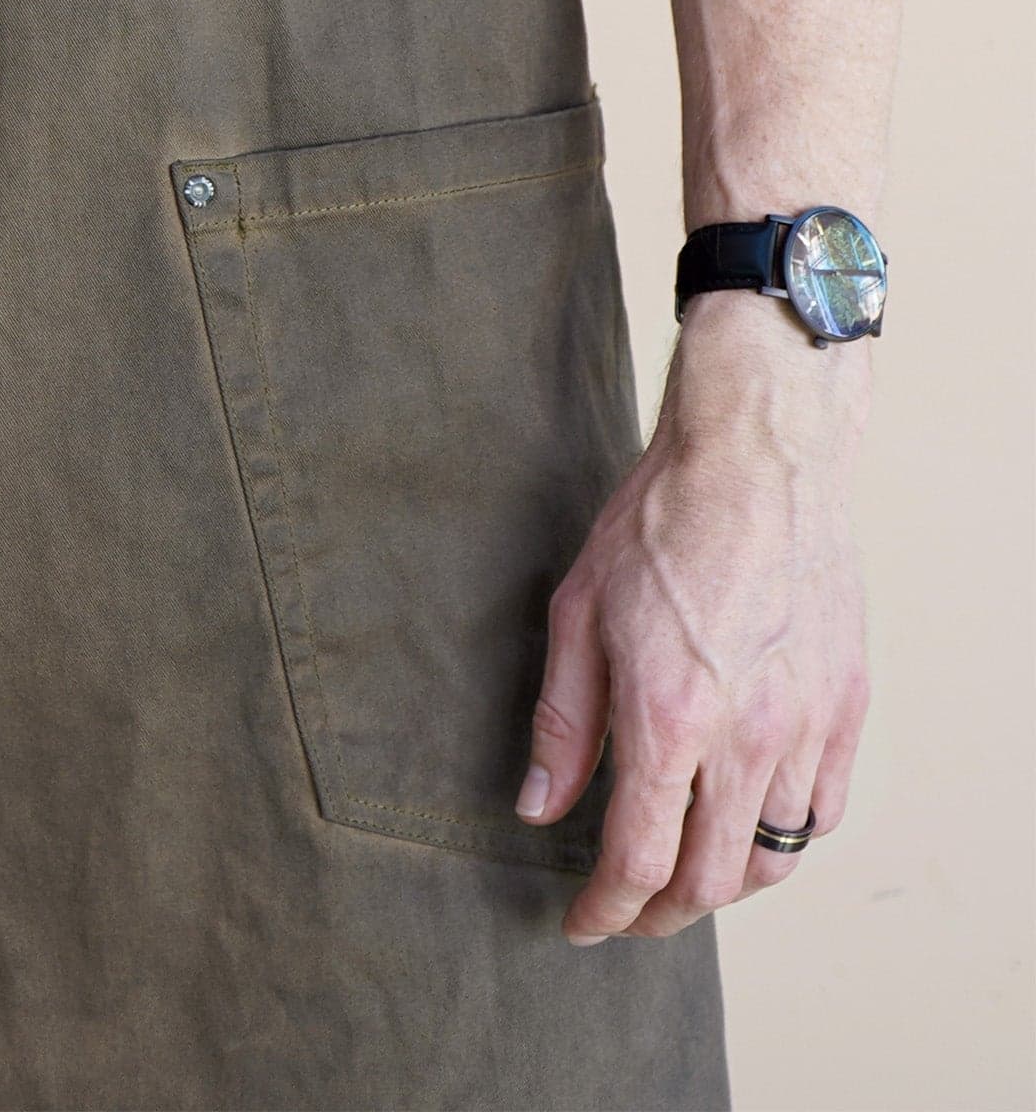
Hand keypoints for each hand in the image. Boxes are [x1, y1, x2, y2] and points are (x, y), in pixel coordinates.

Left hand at [516, 294, 872, 942]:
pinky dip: (784, 836)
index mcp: (668, 718)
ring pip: (774, 855)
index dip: (604, 908)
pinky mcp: (846, 706)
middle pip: (710, 879)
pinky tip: (747, 824)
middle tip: (625, 910)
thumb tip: (539, 808)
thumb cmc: (657, 525)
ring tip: (683, 875)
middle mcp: (747, 737)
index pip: (637, 859)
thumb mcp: (577, 614)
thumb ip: (563, 723)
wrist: (756, 462)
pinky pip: (823, 809)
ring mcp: (806, 726)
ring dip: (724, 883)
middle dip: (660, 913)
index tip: (580, 923)